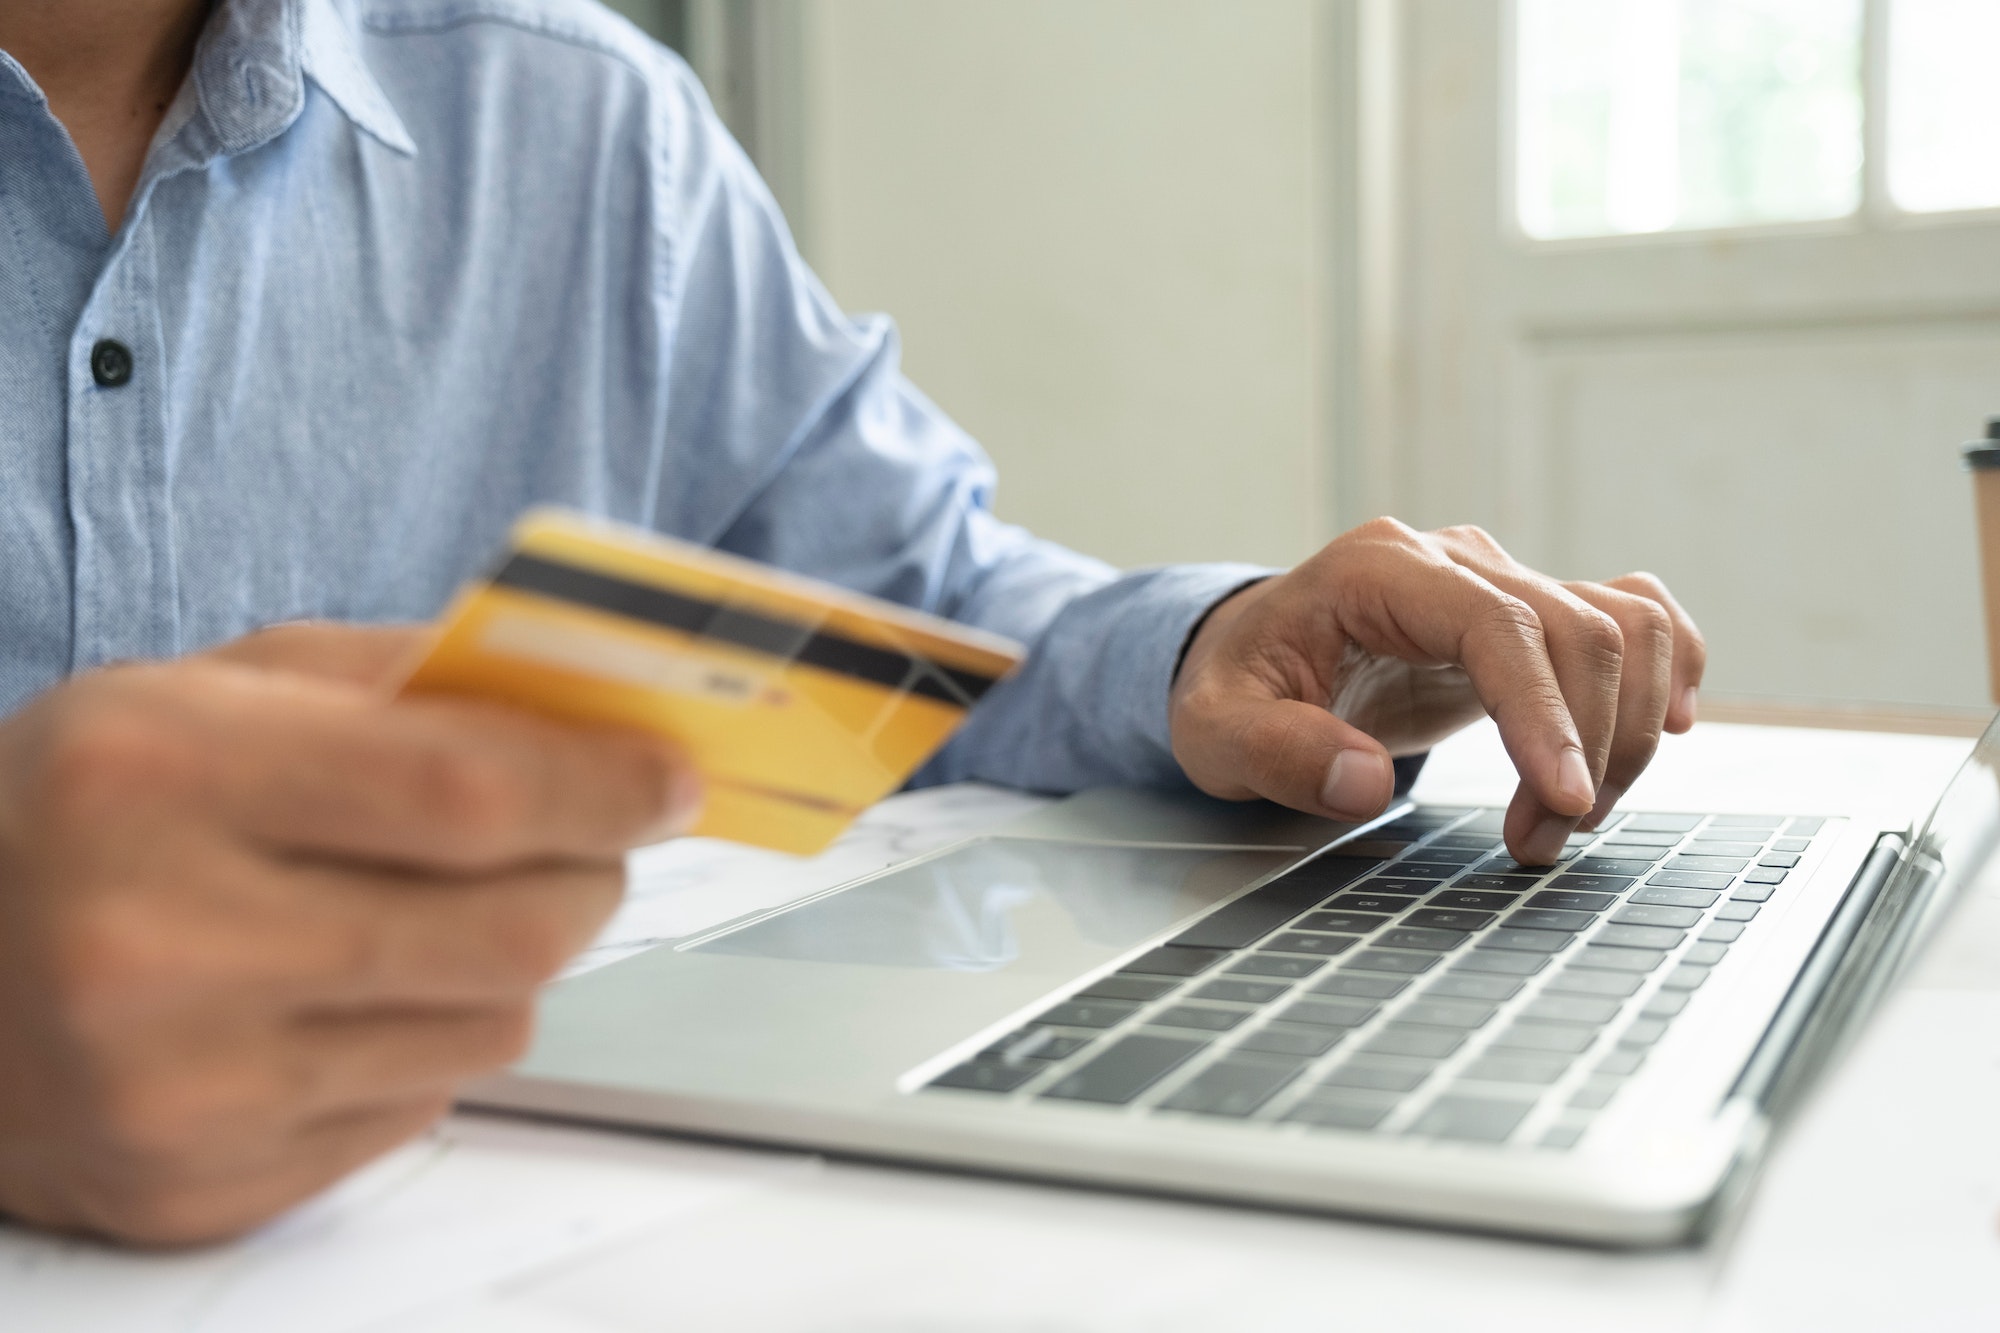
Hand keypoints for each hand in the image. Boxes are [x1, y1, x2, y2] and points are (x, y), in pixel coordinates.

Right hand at [0, 624, 698, 1244]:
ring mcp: (183, 1088)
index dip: (601, 785)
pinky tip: (349, 996)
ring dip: (508, 962)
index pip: (463, 793)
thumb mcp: (207, 689)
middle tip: (590, 841)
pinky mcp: (202, 1186)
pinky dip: (429, 1041)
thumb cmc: (79, 811)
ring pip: (488, 1027)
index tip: (670, 778)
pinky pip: (421, 1107)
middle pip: (508, 930)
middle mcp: (163, 945)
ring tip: (429, 912)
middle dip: (591, 876)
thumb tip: (586, 704)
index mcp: (164, 778)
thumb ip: (398, 680)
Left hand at [1170, 520, 1703, 864]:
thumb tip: (1365, 782)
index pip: (1496, 625)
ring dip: (1626, 730)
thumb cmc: (1234, 690)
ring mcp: (1500, 577)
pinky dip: (1667, 665)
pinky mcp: (1528, 611)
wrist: (1247, 660)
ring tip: (1571, 814)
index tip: (1564, 800)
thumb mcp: (1215, 731)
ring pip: (1621, 626)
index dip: (1544, 713)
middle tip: (1542, 841)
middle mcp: (1453, 559)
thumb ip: (1278, 752)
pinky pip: (1633, 613)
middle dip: (1585, 748)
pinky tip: (1673, 724)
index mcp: (1379, 569)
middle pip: (1577, 630)